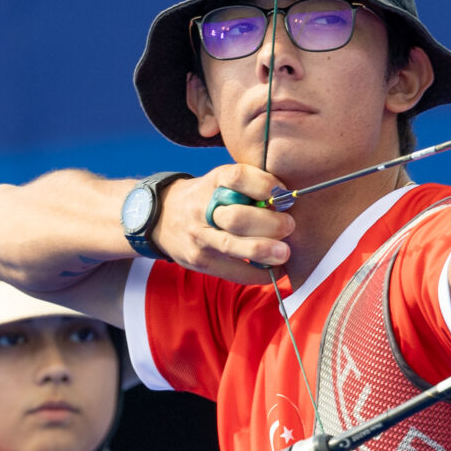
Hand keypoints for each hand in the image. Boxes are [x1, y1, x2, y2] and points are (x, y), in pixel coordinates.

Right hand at [152, 165, 294, 283]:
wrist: (161, 219)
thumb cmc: (205, 199)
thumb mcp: (220, 183)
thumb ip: (248, 188)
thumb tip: (287, 201)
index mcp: (212, 183)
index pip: (237, 177)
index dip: (264, 184)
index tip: (283, 192)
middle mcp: (202, 209)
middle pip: (237, 217)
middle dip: (269, 224)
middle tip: (289, 226)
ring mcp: (199, 238)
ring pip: (233, 246)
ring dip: (264, 251)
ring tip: (284, 253)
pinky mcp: (200, 262)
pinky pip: (233, 272)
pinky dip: (257, 273)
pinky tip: (273, 270)